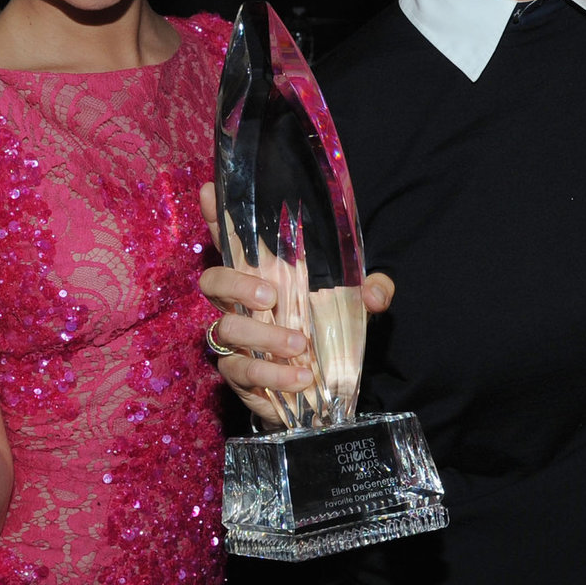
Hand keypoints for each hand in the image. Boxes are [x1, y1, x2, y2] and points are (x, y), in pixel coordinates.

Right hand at [196, 182, 392, 425]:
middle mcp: (238, 306)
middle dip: (236, 284)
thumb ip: (370, 292)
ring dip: (263, 335)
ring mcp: (234, 341)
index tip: (210, 191)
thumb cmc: (325, 336)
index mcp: (261, 279)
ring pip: (225, 328)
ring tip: (299, 344)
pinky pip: (242, 370)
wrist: (317, 393)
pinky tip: (301, 376)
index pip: (231, 244)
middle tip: (272, 296)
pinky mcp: (238, 375)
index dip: (216, 218)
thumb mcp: (353, 309)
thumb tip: (375, 293)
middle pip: (213, 281)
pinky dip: (273, 373)